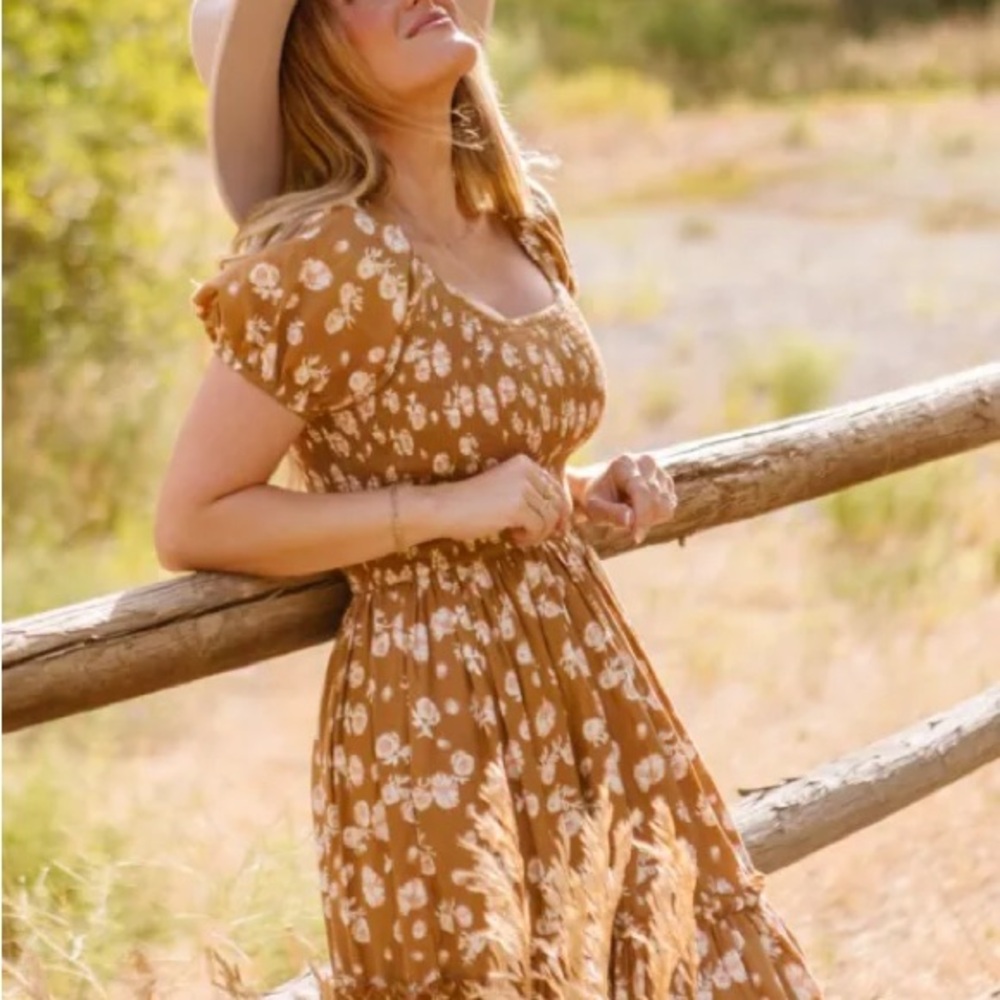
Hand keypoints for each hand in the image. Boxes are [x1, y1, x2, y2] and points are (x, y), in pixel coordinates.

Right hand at [444, 453, 572, 548]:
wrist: (444, 508)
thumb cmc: (472, 504)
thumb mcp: (506, 491)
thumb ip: (531, 496)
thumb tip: (563, 520)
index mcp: (525, 462)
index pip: (556, 488)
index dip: (558, 510)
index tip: (551, 528)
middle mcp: (527, 470)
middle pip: (558, 502)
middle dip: (555, 523)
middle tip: (544, 537)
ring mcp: (523, 487)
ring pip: (550, 517)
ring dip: (539, 533)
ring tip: (520, 537)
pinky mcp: (518, 506)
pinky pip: (539, 527)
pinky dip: (530, 537)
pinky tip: (514, 538)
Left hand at [574, 453, 677, 543]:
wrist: (601, 488)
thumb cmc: (596, 498)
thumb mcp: (594, 508)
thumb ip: (610, 514)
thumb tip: (630, 520)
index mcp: (624, 464)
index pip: (642, 492)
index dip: (642, 517)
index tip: (636, 537)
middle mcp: (645, 462)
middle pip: (656, 500)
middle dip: (645, 521)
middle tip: (630, 530)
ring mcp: (658, 470)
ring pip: (666, 505)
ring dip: (651, 519)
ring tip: (632, 516)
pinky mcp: (666, 481)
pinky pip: (670, 507)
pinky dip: (657, 516)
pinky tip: (640, 512)